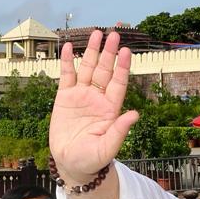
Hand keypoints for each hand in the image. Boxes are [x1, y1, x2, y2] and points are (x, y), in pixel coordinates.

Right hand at [49, 31, 138, 183]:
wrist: (72, 164)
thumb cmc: (93, 159)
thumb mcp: (107, 147)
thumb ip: (120, 131)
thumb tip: (135, 114)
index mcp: (111, 109)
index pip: (118, 83)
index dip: (122, 67)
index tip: (126, 51)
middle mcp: (98, 98)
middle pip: (105, 70)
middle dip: (109, 52)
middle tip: (114, 34)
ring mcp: (82, 96)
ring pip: (88, 69)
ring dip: (92, 52)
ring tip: (96, 34)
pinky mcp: (65, 98)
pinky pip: (67, 76)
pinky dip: (69, 62)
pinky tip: (70, 47)